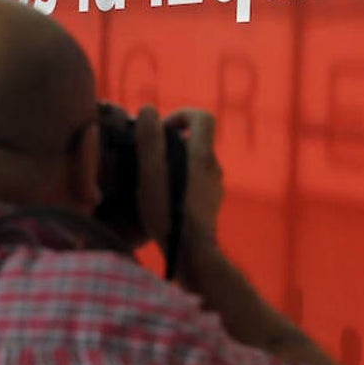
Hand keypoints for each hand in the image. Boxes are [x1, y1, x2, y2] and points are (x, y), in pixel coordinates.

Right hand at [134, 107, 222, 255]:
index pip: (203, 118)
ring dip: (175, 164)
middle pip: (196, 141)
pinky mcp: (212, 204)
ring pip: (195, 163)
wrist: (193, 255)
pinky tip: (163, 200)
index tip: (161, 129)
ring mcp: (216, 187)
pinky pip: (197, 183)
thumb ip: (149, 140)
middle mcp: (214, 168)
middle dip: (171, 142)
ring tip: (152, 181)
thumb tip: (148, 109)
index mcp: (202, 156)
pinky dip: (181, 182)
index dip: (182, 115)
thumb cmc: (168, 213)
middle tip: (148, 157)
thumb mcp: (151, 174)